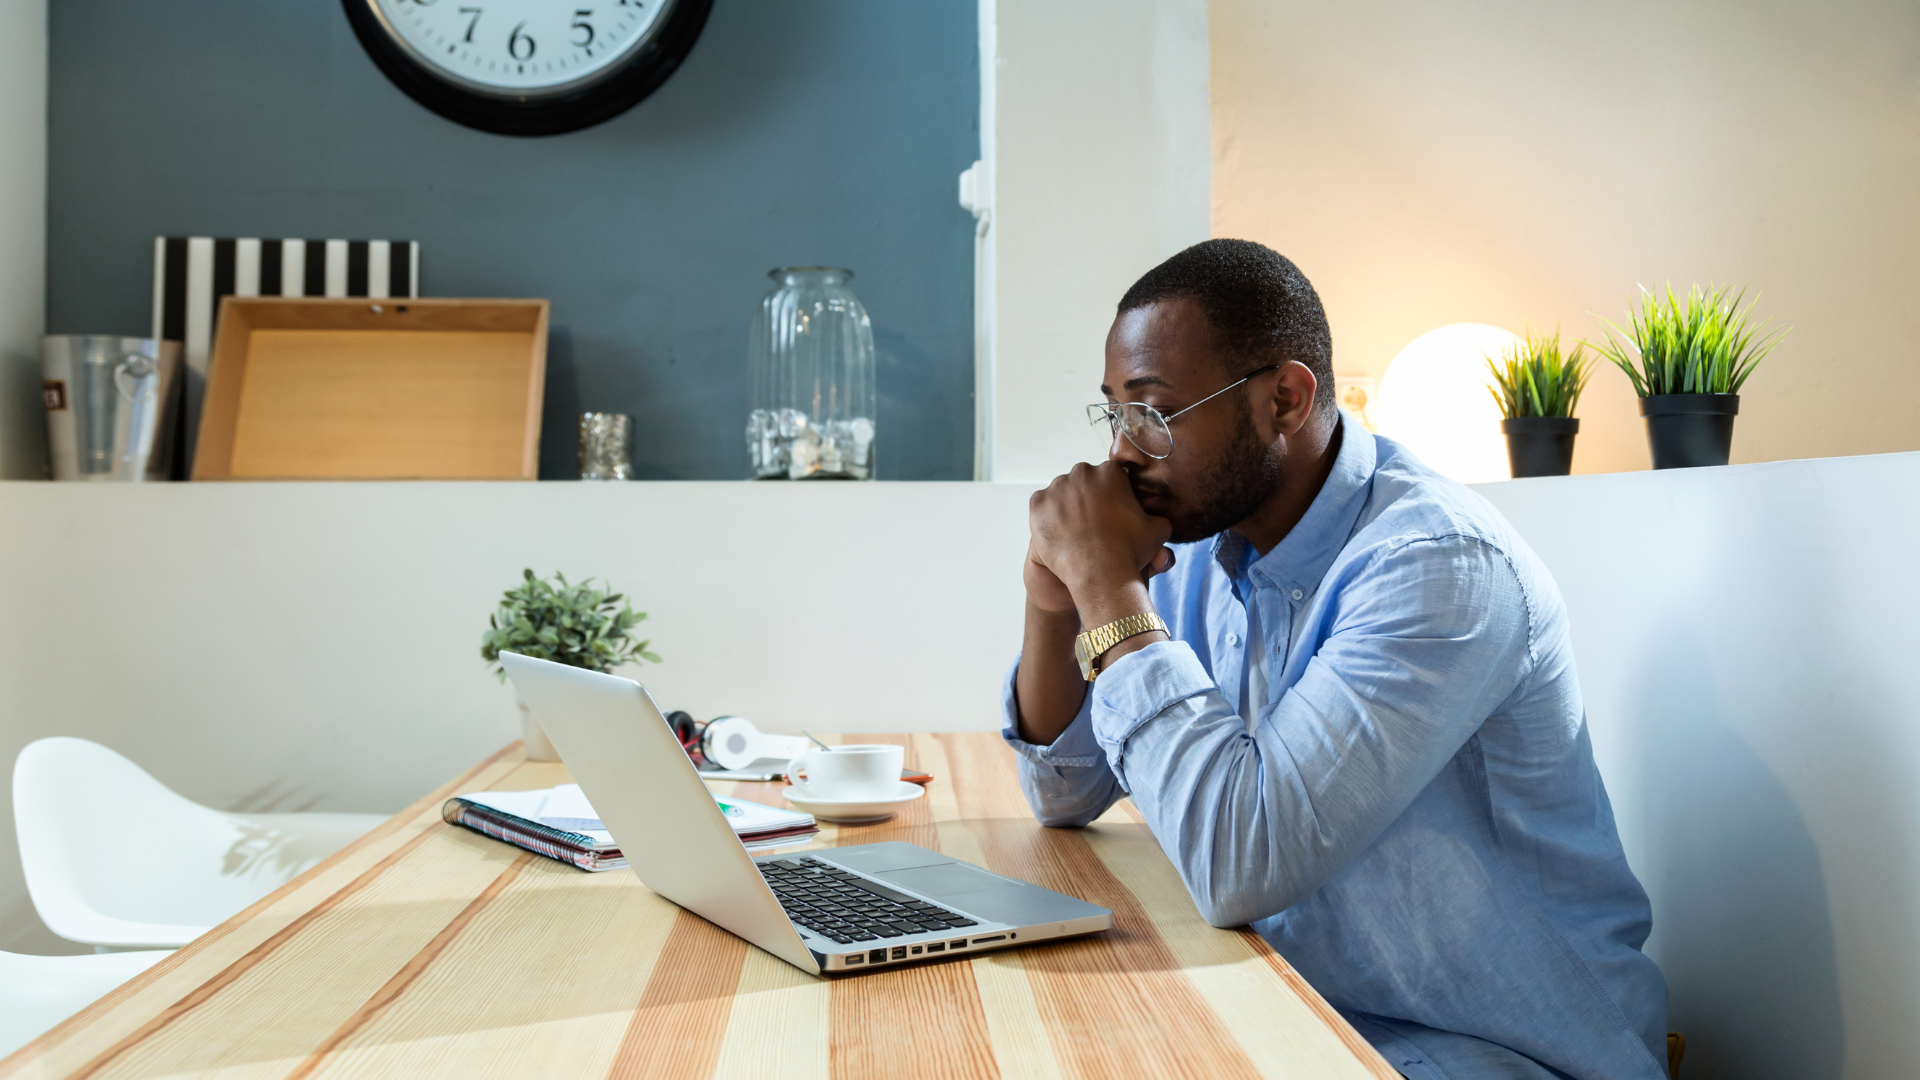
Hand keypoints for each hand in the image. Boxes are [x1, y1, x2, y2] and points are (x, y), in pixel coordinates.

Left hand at [1028, 462, 1176, 609]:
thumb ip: (1157, 515)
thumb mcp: (1158, 530)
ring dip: (1066, 508)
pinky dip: (1048, 519)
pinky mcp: (1037, 503)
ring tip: (1075, 533)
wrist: (1099, 572)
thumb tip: (1157, 514)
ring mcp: (1056, 486)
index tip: (1111, 515)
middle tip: (1092, 525)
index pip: (1109, 478)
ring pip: (1061, 494)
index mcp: (1110, 471)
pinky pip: (1042, 507)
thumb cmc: (1130, 551)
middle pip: (1083, 483)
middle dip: (1087, 499)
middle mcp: (1082, 472)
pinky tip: (1059, 535)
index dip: (1110, 497)